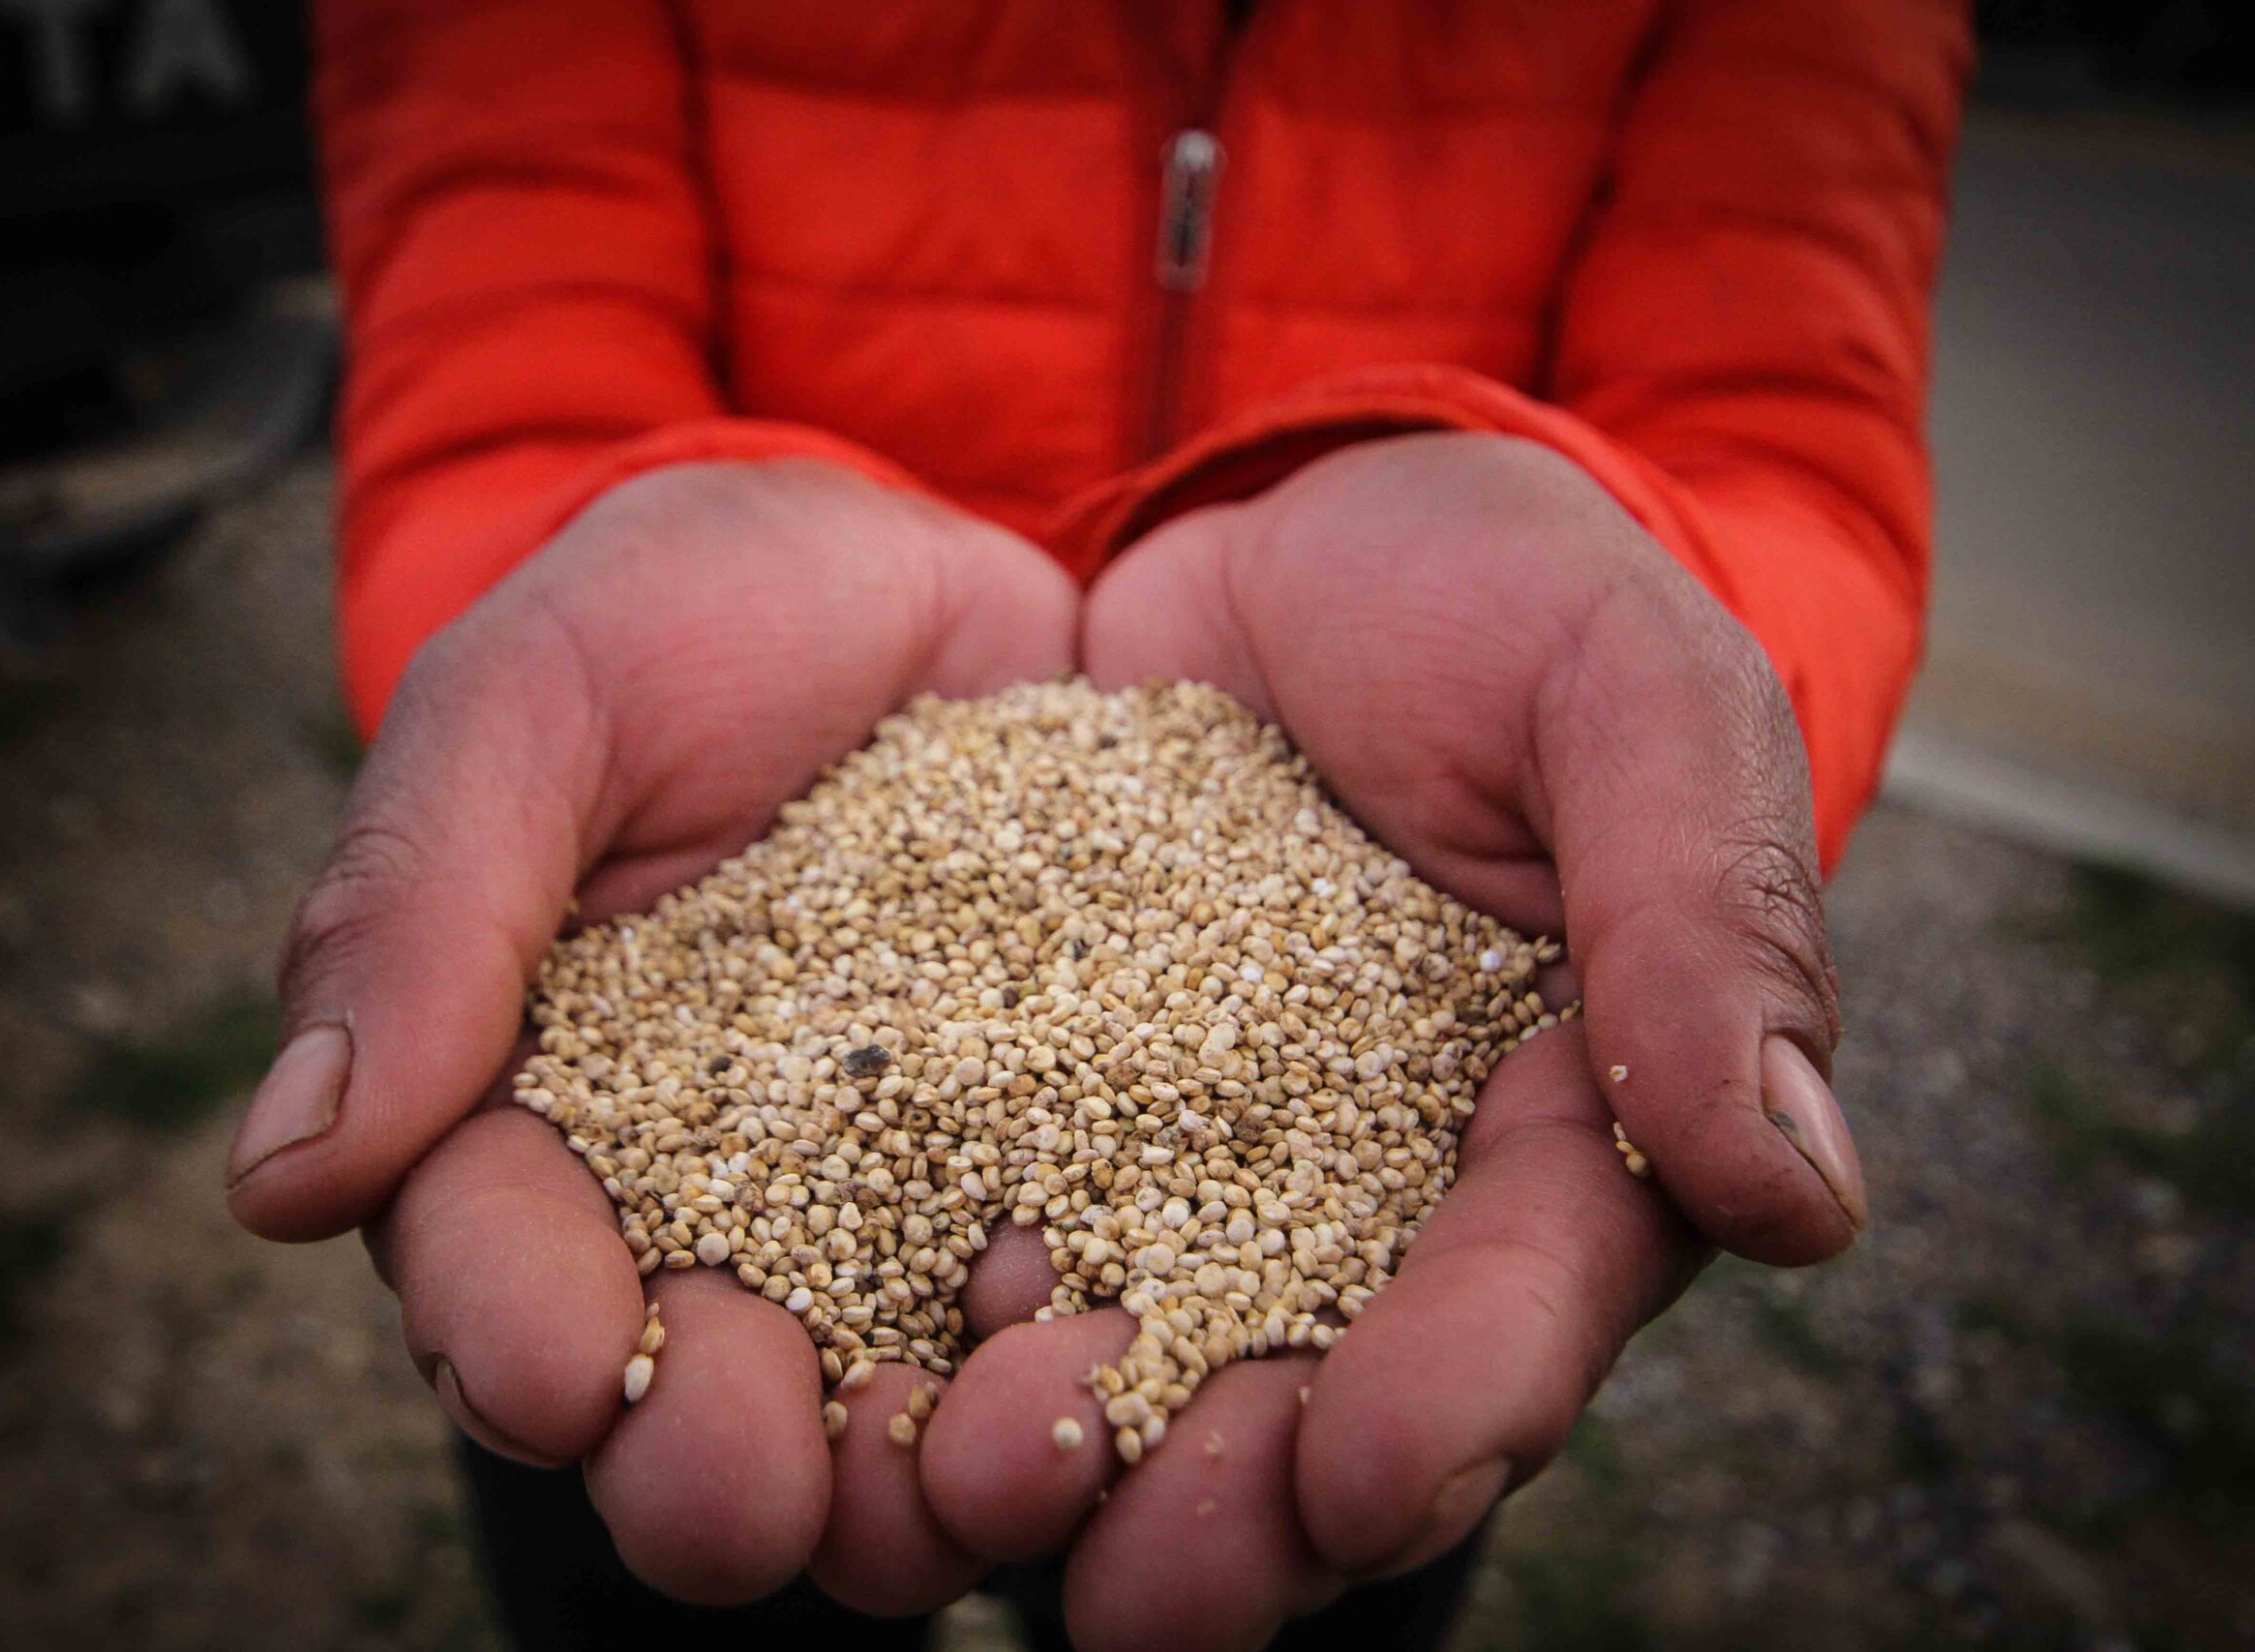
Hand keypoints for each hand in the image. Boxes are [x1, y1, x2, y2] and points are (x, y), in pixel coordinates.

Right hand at [224, 460, 1077, 1610]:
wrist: (908, 564)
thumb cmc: (677, 615)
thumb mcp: (534, 702)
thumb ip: (416, 909)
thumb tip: (278, 1175)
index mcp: (534, 1116)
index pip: (493, 1266)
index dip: (515, 1336)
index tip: (561, 1375)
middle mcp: (709, 1202)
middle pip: (690, 1391)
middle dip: (707, 1468)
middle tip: (746, 1498)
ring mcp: (896, 1199)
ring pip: (884, 1395)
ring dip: (914, 1476)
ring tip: (979, 1466)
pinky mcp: (1057, 1159)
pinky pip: (1073, 1288)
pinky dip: (1094, 1353)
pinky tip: (1129, 1366)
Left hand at [913, 433, 1860, 1647]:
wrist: (1296, 527)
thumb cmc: (1504, 599)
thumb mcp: (1629, 693)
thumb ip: (1703, 914)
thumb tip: (1805, 1196)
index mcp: (1560, 1120)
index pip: (1529, 1292)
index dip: (1459, 1394)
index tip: (1367, 1469)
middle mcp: (1375, 1182)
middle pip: (1324, 1378)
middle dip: (1240, 1502)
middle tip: (1137, 1601)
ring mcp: (1196, 1148)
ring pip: (1144, 1340)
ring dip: (1071, 1454)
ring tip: (974, 1514)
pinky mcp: (1044, 1088)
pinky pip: (984, 1205)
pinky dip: (929, 1295)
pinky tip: (861, 1373)